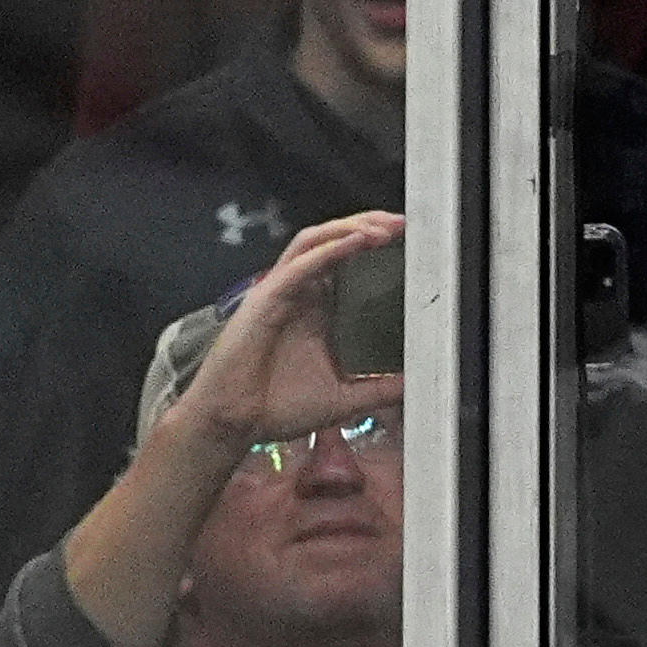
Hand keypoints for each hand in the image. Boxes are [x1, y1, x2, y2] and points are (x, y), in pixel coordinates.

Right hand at [169, 210, 408, 458]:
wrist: (233, 422)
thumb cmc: (276, 407)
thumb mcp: (343, 399)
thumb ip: (377, 390)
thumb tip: (412, 385)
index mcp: (315, 309)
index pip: (345, 263)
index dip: (373, 246)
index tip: (408, 242)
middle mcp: (298, 293)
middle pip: (333, 242)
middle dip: (368, 225)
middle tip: (402, 223)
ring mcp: (280, 291)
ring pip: (316, 242)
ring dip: (351, 229)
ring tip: (385, 227)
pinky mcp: (267, 299)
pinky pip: (301, 266)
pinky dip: (330, 250)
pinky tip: (357, 242)